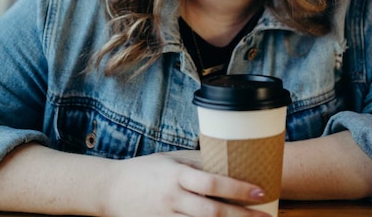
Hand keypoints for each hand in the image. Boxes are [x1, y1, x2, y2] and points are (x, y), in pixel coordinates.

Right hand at [101, 151, 269, 216]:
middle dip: (242, 216)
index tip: (261, 192)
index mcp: (176, 175)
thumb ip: (197, 163)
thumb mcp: (170, 159)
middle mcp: (172, 198)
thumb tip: (229, 161)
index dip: (238, 189)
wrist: (110, 190)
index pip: (212, 183)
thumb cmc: (144, 170)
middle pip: (212, 212)